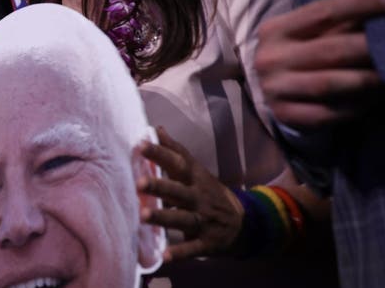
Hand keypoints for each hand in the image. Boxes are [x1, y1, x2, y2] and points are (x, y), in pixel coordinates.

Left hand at [138, 127, 243, 260]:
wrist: (245, 223)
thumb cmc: (209, 192)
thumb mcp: (197, 171)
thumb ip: (176, 151)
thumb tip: (157, 128)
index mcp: (195, 179)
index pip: (177, 163)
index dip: (160, 154)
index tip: (140, 145)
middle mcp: (199, 198)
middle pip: (178, 191)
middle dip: (160, 187)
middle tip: (138, 183)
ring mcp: (205, 220)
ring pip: (183, 218)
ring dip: (163, 217)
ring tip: (142, 215)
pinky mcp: (208, 243)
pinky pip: (193, 249)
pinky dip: (180, 253)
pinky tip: (164, 256)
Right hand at [254, 0, 384, 128]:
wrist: (273, 91)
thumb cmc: (301, 55)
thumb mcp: (310, 34)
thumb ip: (340, 25)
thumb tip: (383, 8)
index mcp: (275, 29)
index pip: (325, 12)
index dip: (363, 4)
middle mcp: (270, 58)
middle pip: (333, 49)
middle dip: (373, 46)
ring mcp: (275, 88)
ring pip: (332, 83)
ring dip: (369, 80)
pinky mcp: (285, 115)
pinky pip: (329, 113)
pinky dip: (356, 107)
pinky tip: (371, 101)